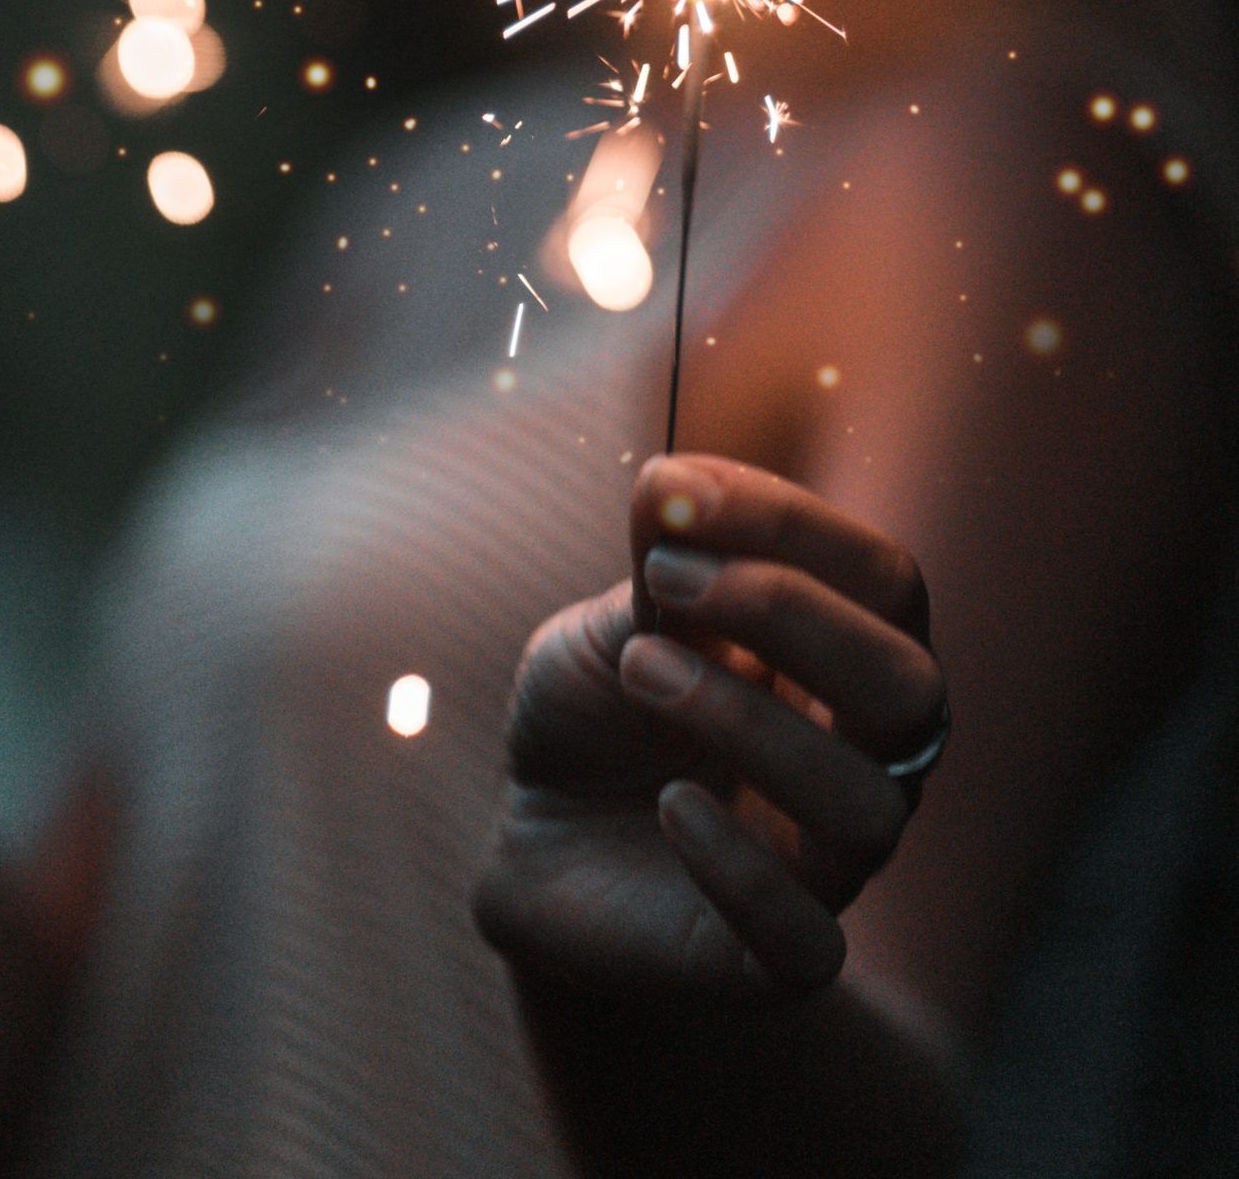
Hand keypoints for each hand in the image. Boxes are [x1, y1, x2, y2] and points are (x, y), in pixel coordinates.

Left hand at [475, 455, 946, 995]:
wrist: (535, 835)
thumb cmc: (603, 710)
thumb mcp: (616, 620)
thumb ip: (661, 563)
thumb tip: (674, 483)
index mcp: (850, 660)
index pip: (887, 581)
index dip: (791, 524)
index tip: (675, 494)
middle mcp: (867, 762)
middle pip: (911, 688)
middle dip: (788, 612)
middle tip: (666, 582)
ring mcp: (831, 865)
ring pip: (863, 807)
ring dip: (745, 718)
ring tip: (641, 672)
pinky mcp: (775, 963)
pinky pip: (808, 940)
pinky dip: (737, 866)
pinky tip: (669, 806)